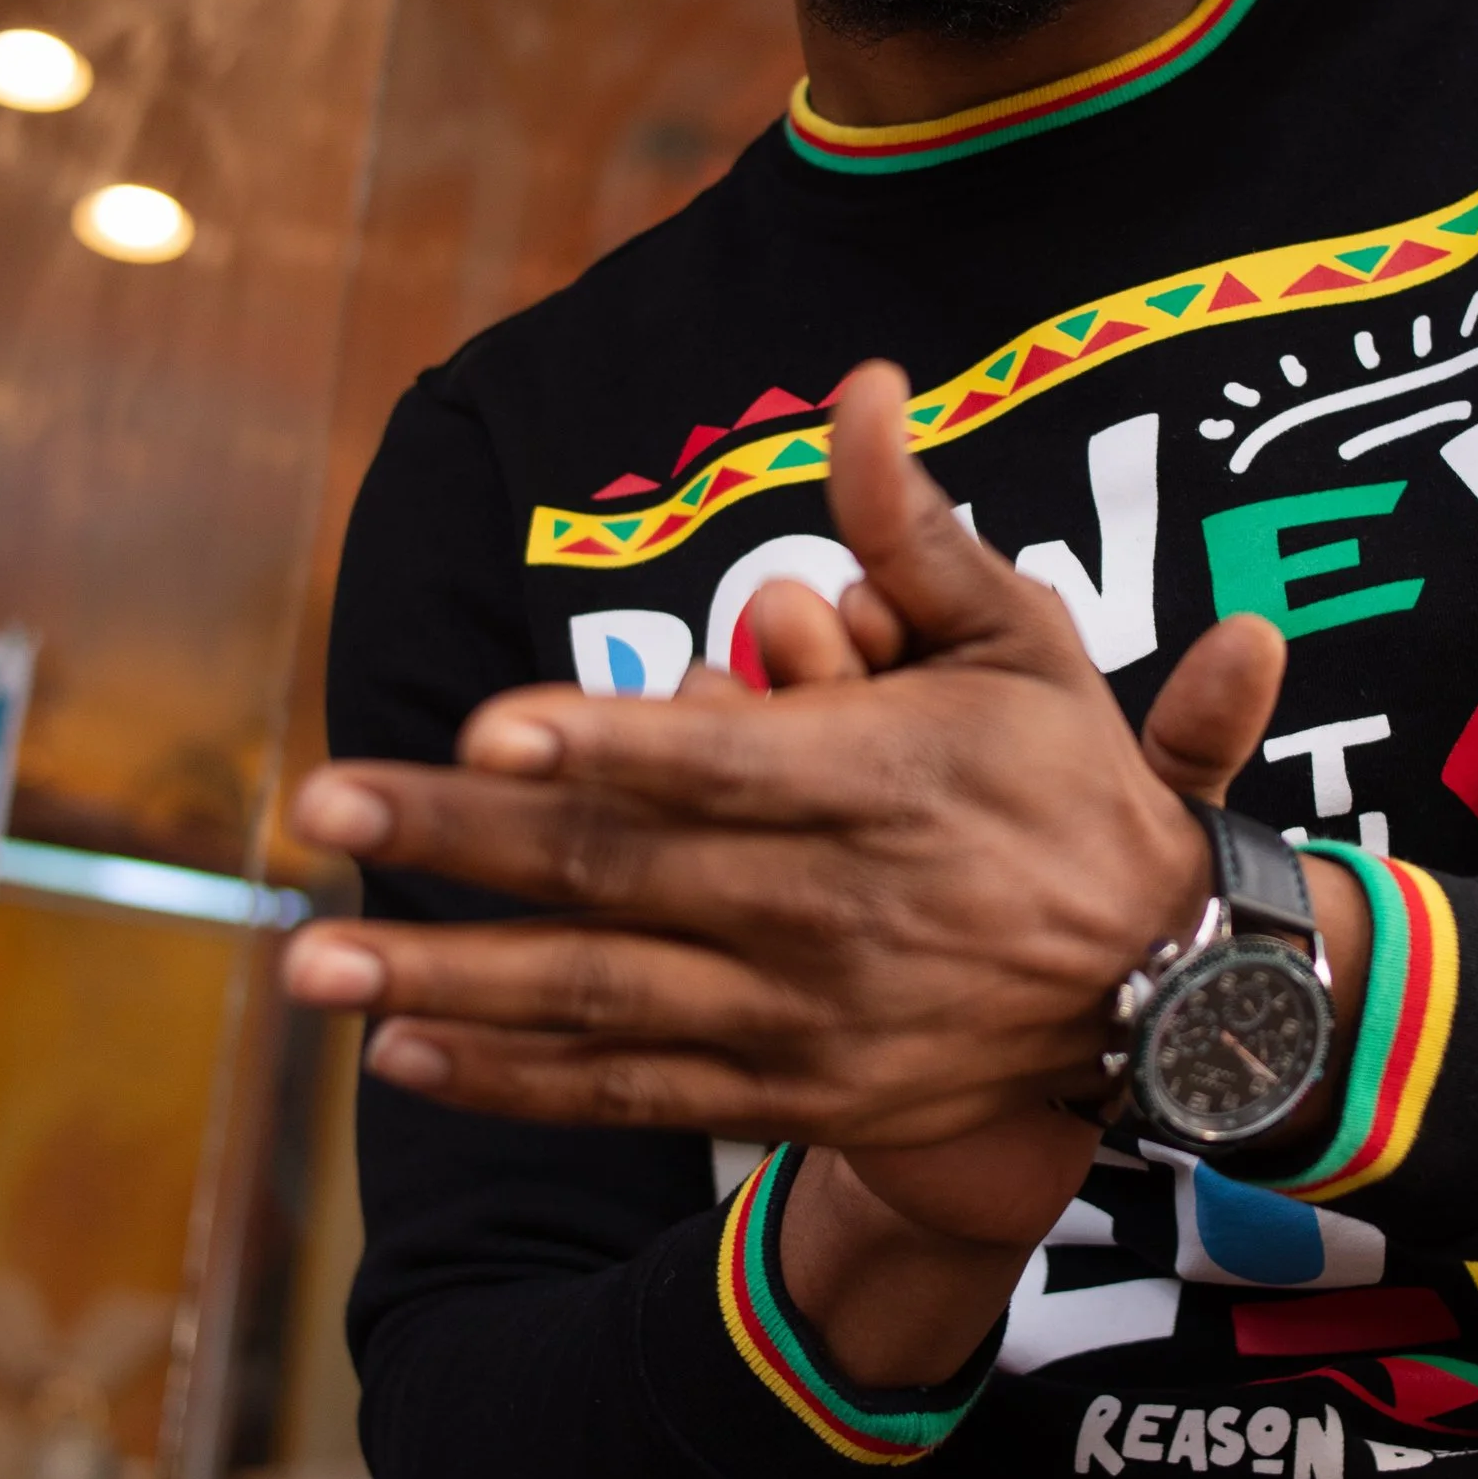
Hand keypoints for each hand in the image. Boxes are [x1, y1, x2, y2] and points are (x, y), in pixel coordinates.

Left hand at [285, 368, 1310, 1295]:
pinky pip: (636, 1093)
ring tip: (310, 959)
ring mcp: (808, 1014)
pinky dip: (519, 1079)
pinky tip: (406, 1053)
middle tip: (318, 809)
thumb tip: (860, 385)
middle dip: (456, 844)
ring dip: (447, 979)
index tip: (482, 732)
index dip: (601, 749)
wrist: (1167, 995)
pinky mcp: (795, 1092)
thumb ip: (917, 527)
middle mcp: (834, 907)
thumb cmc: (1073, 787)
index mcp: (884, 781)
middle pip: (621, 875)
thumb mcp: (1024, 641)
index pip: (720, 763)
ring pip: (602, 998)